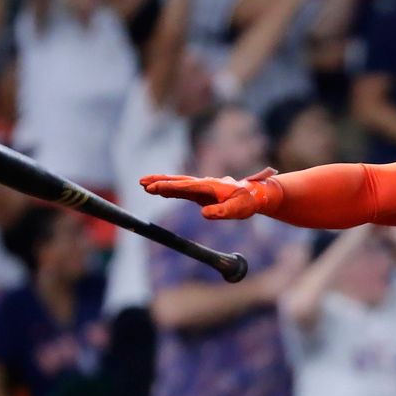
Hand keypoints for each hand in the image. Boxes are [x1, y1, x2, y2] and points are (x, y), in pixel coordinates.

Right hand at [140, 167, 276, 219]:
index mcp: (210, 187)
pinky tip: (159, 190)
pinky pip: (182, 189)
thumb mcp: (237, 209)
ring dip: (162, 183)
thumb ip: (222, 212)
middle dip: (160, 181)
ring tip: (143, 184)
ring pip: (178, 183)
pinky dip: (170, 188)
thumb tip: (204, 214)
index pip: (186, 186)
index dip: (169, 187)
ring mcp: (201, 187)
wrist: (253, 194)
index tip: (154, 187)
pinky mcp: (201, 192)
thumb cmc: (246, 202)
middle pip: (178, 181)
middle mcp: (203, 184)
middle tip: (142, 182)